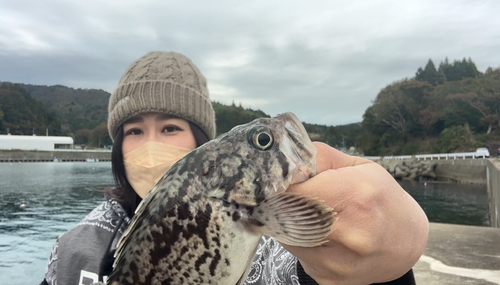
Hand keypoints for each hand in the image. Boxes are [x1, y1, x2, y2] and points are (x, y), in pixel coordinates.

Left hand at [282, 142, 428, 284]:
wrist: (405, 242)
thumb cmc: (382, 198)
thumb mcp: (359, 166)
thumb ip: (320, 157)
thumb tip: (286, 158)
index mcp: (353, 196)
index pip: (291, 190)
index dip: (281, 184)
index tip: (283, 180)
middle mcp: (345, 232)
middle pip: (282, 213)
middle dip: (283, 202)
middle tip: (296, 196)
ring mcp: (335, 261)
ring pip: (286, 235)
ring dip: (291, 222)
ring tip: (315, 216)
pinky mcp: (327, 278)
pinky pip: (297, 253)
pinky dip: (301, 241)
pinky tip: (321, 236)